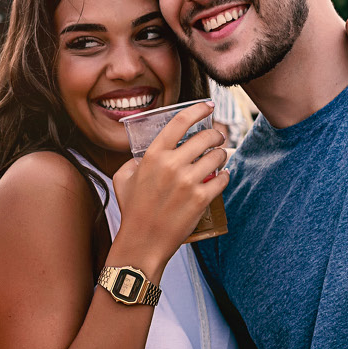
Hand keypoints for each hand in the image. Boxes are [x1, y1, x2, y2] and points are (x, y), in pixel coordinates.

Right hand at [111, 102, 228, 266]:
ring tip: (219, 157)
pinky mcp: (201, 199)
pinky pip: (223, 179)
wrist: (142, 242)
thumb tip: (145, 155)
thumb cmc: (132, 210)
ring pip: (218, 156)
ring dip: (222, 154)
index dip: (198, 109)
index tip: (208, 106)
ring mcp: (188, 182)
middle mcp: (172, 165)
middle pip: (205, 136)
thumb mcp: (122, 178)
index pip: (180, 121)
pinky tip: (222, 176)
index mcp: (153, 155)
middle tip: (217, 138)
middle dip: (216, 134)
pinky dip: (225, 176)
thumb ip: (134, 161)